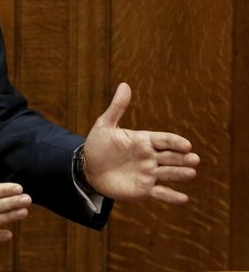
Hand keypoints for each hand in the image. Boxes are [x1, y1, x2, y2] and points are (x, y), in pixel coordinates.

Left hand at [83, 82, 199, 203]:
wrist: (88, 169)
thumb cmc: (98, 145)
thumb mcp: (105, 125)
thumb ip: (117, 107)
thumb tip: (124, 85)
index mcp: (143, 141)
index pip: (164, 140)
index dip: (175, 142)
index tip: (186, 145)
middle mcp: (150, 157)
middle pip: (171, 157)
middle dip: (183, 158)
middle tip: (194, 159)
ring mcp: (148, 174)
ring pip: (169, 174)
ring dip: (180, 174)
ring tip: (192, 173)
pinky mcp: (144, 190)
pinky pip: (160, 193)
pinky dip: (172, 197)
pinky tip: (183, 198)